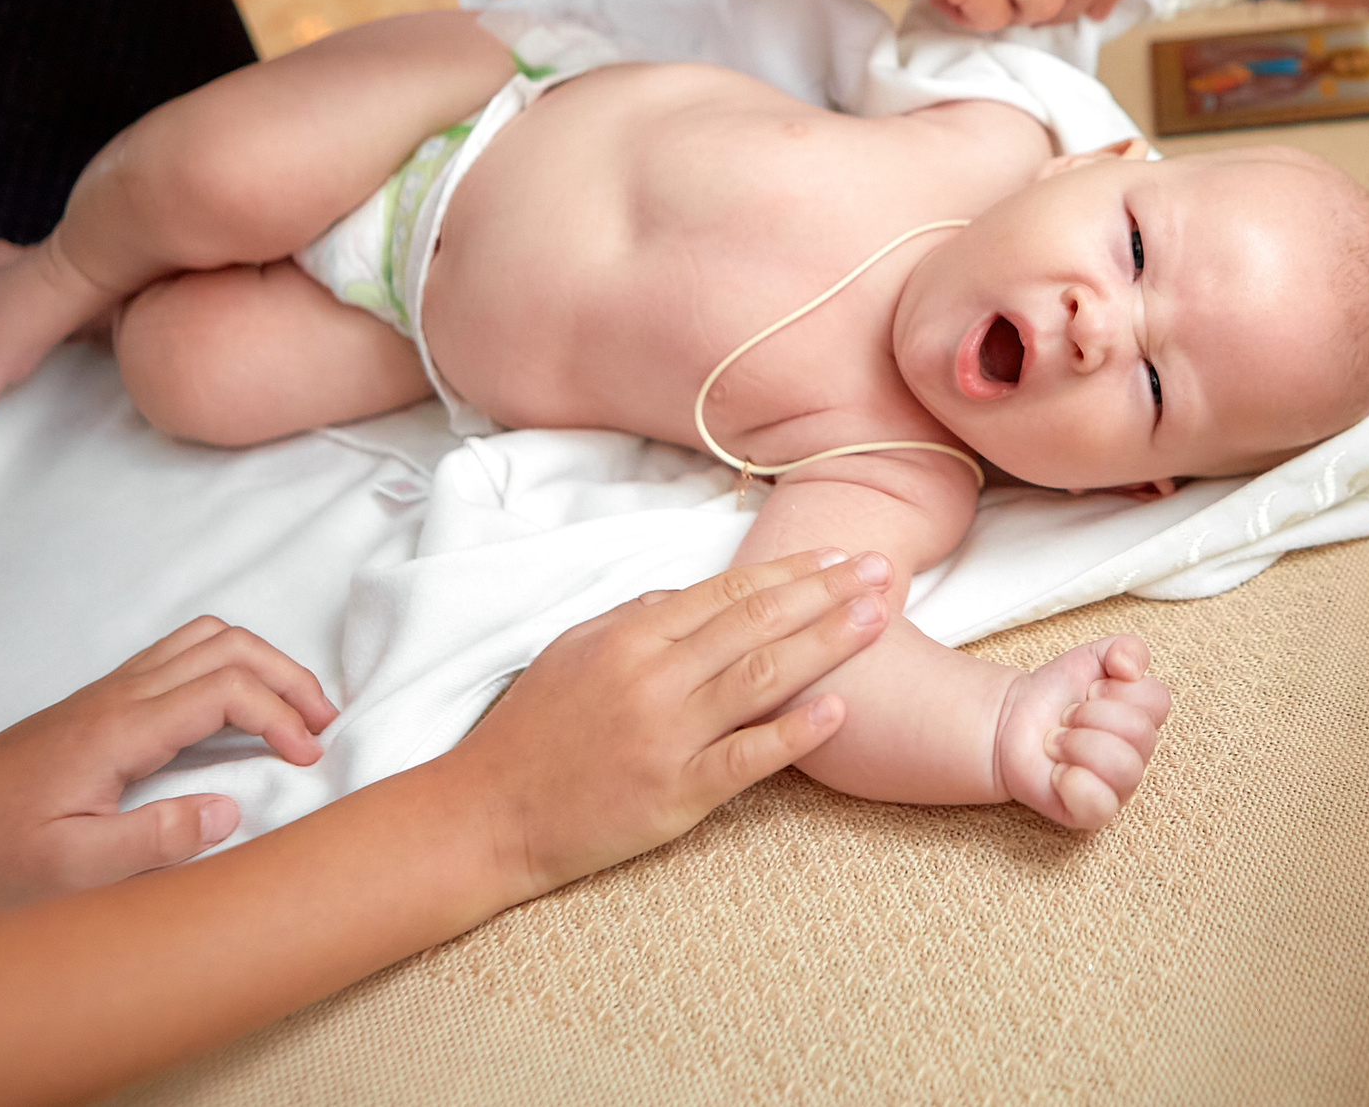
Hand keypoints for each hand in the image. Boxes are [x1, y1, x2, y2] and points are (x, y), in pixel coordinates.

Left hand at [0, 618, 336, 914]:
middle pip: (229, 646)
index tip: (307, 757)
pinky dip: (232, 665)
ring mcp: (112, 690)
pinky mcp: (106, 699)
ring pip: (208, 638)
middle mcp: (120, 695)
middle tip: (324, 722)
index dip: (281, 715)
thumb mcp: (72, 869)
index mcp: (120, 730)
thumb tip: (229, 811)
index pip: (226, 688)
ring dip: (264, 663)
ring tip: (296, 709)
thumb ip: (154, 841)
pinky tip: (242, 709)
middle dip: (290, 676)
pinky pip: (184, 653)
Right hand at [445, 548, 894, 899]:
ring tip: (878, 619)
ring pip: (762, 677)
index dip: (789, 571)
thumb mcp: (574, 649)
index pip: (728, 591)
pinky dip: (795, 732)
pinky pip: (745, 758)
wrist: (486, 814)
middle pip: (757, 622)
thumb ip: (641, 617)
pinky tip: (839, 709)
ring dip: (828, 643)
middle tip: (882, 571)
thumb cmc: (532, 730)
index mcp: (630, 636)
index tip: (838, 554)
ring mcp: (667, 737)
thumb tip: (700, 594)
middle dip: (826, 592)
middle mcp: (653, 678)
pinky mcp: (675, 795)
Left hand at [995, 634, 1171, 829]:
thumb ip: (1124, 648)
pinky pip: (1099, 802)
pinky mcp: (1093, 813)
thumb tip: (1132, 669)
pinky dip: (1071, 781)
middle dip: (1089, 716)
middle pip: (1138, 732)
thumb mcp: (1091, 657)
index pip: (1156, 700)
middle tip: (1067, 718)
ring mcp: (1118, 787)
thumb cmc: (1057, 694)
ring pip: (1122, 768)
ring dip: (1077, 745)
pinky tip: (1057, 772)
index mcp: (1144, 718)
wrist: (1012, 722)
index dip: (1116, 690)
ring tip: (1057, 742)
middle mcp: (1138, 755)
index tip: (1089, 692)